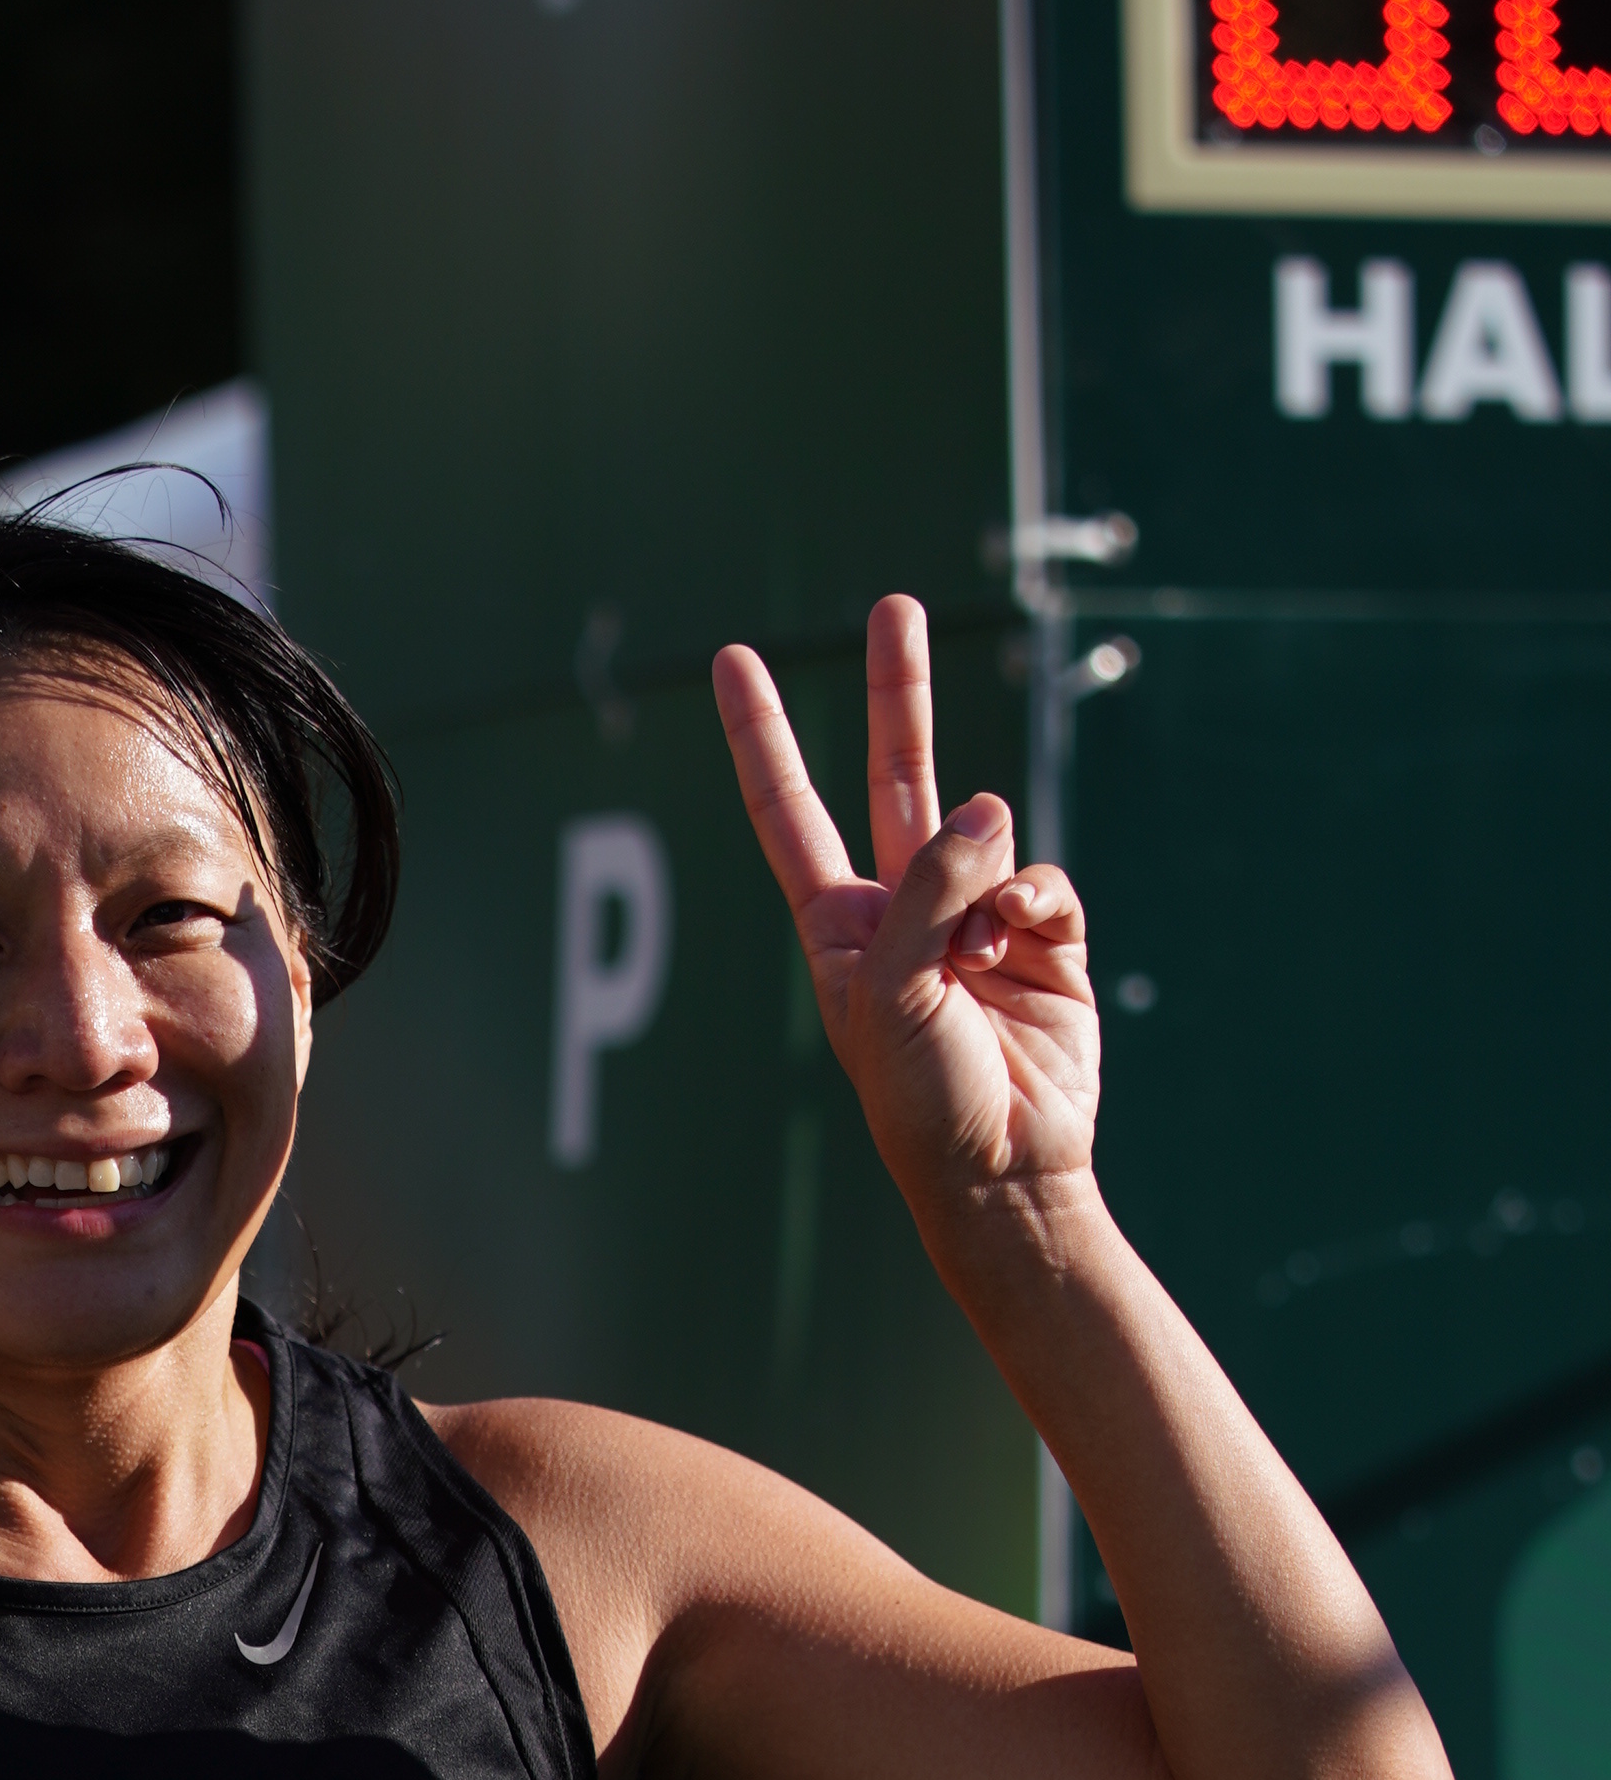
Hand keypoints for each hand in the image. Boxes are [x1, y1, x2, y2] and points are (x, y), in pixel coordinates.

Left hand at [712, 594, 1097, 1235]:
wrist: (1005, 1171)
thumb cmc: (923, 1100)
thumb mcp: (892, 989)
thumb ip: (928, 887)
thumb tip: (989, 805)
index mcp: (839, 926)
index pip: (791, 811)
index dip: (763, 736)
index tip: (733, 661)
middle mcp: (905, 910)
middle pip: (895, 777)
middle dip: (898, 694)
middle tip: (898, 608)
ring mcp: (978, 919)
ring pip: (986, 830)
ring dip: (987, 869)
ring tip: (982, 944)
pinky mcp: (1046, 938)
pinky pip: (1042, 880)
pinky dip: (1036, 901)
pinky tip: (1025, 940)